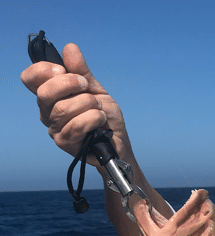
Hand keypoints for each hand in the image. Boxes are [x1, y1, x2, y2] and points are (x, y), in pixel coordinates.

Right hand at [20, 43, 132, 167]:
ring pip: (63, 109)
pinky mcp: (65, 143)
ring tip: (99, 108)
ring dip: (88, 104)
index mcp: (51, 96)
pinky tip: (101, 120)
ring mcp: (55, 129)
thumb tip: (70, 48)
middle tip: (87, 87)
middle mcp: (48, 112)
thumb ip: (82, 72)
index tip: (64, 69)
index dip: (43, 70)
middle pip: (44, 93)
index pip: (30, 78)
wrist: (118, 143)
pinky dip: (93, 118)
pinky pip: (76, 125)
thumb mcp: (96, 90)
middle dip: (69, 84)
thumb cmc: (105, 119)